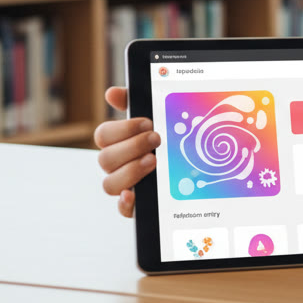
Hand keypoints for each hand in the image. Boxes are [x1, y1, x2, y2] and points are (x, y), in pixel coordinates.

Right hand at [93, 86, 160, 217]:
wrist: (198, 163)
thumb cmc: (172, 137)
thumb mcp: (159, 116)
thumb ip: (137, 102)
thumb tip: (112, 93)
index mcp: (119, 142)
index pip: (104, 135)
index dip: (122, 128)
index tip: (148, 122)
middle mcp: (118, 164)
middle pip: (105, 159)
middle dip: (131, 147)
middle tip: (156, 139)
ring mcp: (126, 185)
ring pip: (109, 184)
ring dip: (129, 171)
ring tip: (154, 161)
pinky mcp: (138, 204)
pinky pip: (123, 210)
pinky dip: (126, 204)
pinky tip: (135, 194)